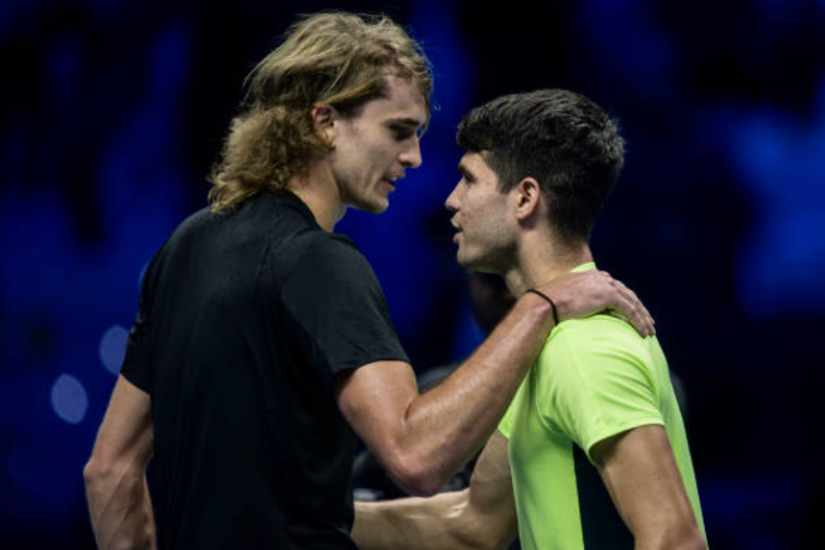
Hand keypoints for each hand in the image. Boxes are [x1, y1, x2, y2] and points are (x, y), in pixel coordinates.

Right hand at [534, 270, 654, 336]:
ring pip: (632, 303)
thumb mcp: (567, 296)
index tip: (633, 312)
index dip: (627, 301)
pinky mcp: (609, 296)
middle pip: (628, 294)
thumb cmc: (551, 303)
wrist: (546, 302)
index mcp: (592, 275)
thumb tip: (579, 308)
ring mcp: (606, 285)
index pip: (616, 289)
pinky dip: (638, 322)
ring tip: (649, 331)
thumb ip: (578, 298)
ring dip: (643, 318)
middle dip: (640, 310)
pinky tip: (643, 333)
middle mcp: (602, 278)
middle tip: (648, 323)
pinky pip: (630, 311)